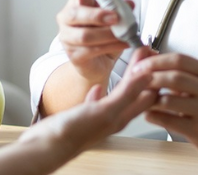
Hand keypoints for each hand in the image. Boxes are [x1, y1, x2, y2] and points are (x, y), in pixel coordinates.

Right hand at [18, 49, 156, 155]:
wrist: (45, 146)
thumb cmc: (72, 133)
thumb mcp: (105, 110)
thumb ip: (127, 94)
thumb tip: (148, 77)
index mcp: (122, 116)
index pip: (147, 93)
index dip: (152, 73)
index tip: (152, 55)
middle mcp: (113, 118)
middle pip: (136, 92)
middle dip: (142, 72)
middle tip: (145, 52)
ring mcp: (99, 117)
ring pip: (120, 95)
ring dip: (128, 78)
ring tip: (130, 62)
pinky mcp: (84, 116)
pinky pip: (98, 102)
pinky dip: (102, 91)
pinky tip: (97, 88)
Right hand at [55, 0, 132, 82]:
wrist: (97, 64)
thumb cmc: (104, 36)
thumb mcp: (116, 18)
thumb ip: (121, 8)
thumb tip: (130, 4)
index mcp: (79, 1)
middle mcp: (68, 16)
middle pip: (76, 12)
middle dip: (97, 14)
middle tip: (116, 17)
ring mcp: (67, 36)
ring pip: (85, 34)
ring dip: (108, 34)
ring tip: (124, 35)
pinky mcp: (73, 54)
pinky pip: (91, 50)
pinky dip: (111, 47)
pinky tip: (124, 44)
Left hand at [137, 53, 197, 159]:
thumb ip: (180, 72)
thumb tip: (148, 57)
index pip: (180, 60)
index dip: (156, 61)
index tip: (139, 65)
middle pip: (175, 77)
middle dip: (150, 77)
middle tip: (134, 81)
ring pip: (170, 100)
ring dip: (149, 99)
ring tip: (140, 99)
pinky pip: (170, 121)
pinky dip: (154, 116)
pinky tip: (149, 114)